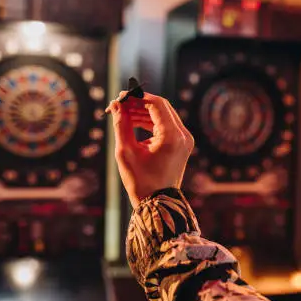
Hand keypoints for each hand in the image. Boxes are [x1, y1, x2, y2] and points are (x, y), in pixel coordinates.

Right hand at [106, 92, 193, 207]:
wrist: (157, 203)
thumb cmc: (140, 181)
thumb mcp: (126, 151)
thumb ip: (121, 124)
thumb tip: (116, 105)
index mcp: (173, 136)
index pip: (157, 103)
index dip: (137, 97)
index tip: (120, 97)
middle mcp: (183, 135)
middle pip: (161, 107)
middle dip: (139, 103)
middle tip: (119, 104)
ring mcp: (184, 140)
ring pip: (162, 115)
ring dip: (143, 112)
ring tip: (122, 114)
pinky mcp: (181, 144)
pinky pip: (165, 126)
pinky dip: (149, 122)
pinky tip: (132, 123)